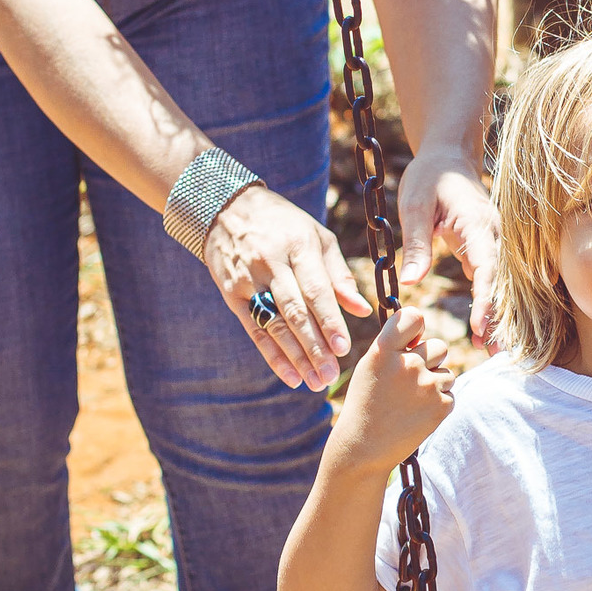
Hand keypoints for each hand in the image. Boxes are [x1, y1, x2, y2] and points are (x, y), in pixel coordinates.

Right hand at [204, 186, 372, 392]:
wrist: (228, 209)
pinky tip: (290, 376)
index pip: (315, 289)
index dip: (330, 320)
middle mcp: (271, 263)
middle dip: (314, 347)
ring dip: (295, 357)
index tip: (344, 348)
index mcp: (298, 245)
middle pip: (294, 311)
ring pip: (274, 325)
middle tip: (331, 375)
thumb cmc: (285, 225)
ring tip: (315, 381)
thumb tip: (363, 309)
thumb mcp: (317, 237)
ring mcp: (248, 280)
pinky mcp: (232, 295)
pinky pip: (254, 331)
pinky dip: (272, 356)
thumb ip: (340, 275)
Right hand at [330, 307, 455, 475]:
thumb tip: (421, 333)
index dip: (415, 327)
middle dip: (429, 360)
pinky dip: (438, 402)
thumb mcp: (370, 366)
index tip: (410, 341)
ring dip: (435, 382)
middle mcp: (408, 364)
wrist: (364, 448)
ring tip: (410, 400)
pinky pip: (450, 392)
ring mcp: (427, 386)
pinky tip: (417, 413)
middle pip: (439, 346)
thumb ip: (394, 345)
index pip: (414, 317)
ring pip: (447, 370)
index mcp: (384, 350)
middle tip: (408, 382)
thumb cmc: (366, 403)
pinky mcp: (442, 406)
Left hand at [395, 143, 499, 347]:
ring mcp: (495, 241)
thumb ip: (415, 243)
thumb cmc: (429, 176)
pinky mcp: (488, 248)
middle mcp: (495, 234)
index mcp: (477, 223)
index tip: (480, 328)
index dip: (487, 299)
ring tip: (495, 353)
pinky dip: (494, 304)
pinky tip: (488, 332)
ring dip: (501, 316)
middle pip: (505, 282)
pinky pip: (494, 279)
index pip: (487, 266)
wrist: (448, 156)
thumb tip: (411, 283)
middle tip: (496, 355)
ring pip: (504, 283)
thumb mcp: (413, 204)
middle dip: (502, 318)